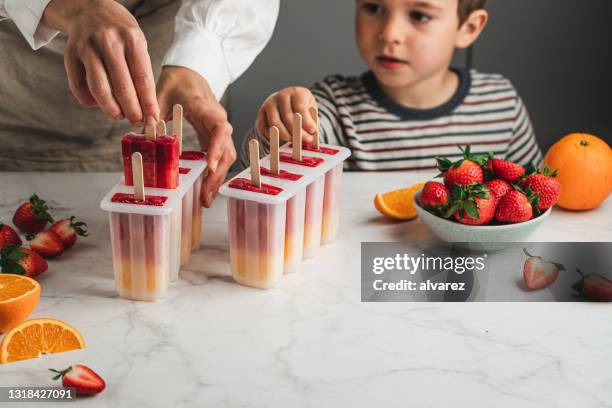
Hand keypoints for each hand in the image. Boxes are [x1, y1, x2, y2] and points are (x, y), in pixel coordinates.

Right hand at [42, 0, 158, 124]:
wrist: (88, 8)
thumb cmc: (119, 32)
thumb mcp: (137, 43)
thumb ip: (141, 72)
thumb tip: (147, 107)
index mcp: (131, 39)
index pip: (142, 79)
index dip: (148, 103)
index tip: (153, 119)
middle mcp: (108, 42)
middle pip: (122, 87)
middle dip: (132, 110)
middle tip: (137, 122)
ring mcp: (87, 48)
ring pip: (99, 89)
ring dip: (111, 109)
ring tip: (119, 115)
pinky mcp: (70, 55)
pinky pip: (79, 87)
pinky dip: (91, 101)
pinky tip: (100, 103)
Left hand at [157, 66, 234, 207]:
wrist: (190, 72)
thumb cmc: (176, 81)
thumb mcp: (160, 94)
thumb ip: (152, 114)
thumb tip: (142, 135)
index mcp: (206, 109)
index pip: (219, 129)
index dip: (216, 149)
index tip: (208, 167)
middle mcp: (218, 121)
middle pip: (226, 150)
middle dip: (216, 175)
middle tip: (204, 197)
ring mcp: (218, 130)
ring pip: (225, 157)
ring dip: (217, 178)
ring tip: (205, 199)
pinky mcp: (214, 137)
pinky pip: (219, 157)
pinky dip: (213, 173)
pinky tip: (204, 188)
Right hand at [257, 87, 317, 142]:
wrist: (289, 102)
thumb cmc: (302, 108)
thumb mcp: (311, 111)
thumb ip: (312, 123)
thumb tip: (311, 138)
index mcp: (296, 92)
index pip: (300, 108)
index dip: (307, 122)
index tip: (313, 132)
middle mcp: (281, 96)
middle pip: (287, 117)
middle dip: (297, 132)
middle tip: (305, 140)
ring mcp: (269, 104)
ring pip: (274, 123)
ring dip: (285, 135)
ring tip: (294, 142)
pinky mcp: (261, 113)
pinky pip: (264, 127)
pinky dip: (272, 136)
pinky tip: (281, 140)